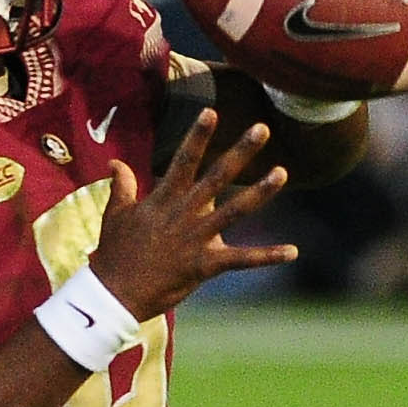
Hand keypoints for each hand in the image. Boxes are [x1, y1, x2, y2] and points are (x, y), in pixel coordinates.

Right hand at [87, 109, 293, 319]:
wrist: (114, 294)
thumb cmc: (114, 254)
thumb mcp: (116, 215)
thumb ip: (122, 186)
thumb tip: (115, 162)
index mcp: (163, 200)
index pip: (183, 161)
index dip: (197, 136)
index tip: (211, 112)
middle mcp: (183, 214)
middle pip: (216, 177)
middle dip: (239, 152)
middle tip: (261, 129)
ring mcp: (196, 239)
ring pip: (234, 210)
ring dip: (259, 191)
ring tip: (281, 172)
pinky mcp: (204, 265)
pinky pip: (241, 259)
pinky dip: (268, 256)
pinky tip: (293, 251)